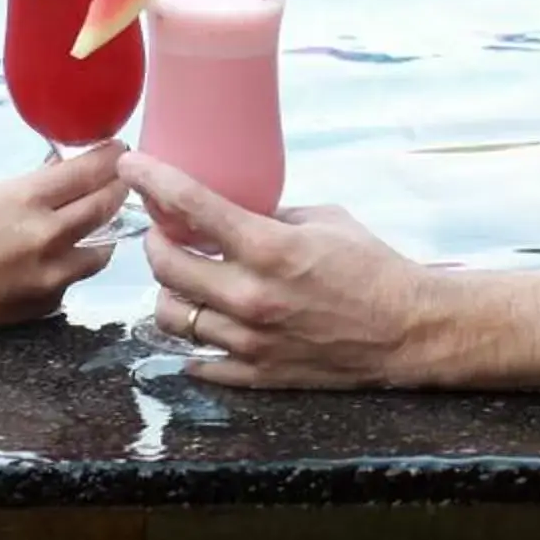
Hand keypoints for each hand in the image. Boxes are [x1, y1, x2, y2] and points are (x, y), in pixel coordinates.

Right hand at [0, 143, 128, 338]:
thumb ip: (34, 183)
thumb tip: (66, 169)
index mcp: (27, 200)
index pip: (87, 171)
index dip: (110, 157)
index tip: (120, 150)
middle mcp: (48, 236)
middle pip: (104, 205)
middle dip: (118, 187)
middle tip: (122, 178)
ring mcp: (52, 274)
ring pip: (103, 248)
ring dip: (106, 230)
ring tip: (101, 218)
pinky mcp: (49, 302)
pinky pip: (76, 276)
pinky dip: (75, 261)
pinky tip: (64, 254)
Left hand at [121, 150, 439, 388]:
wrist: (407, 331)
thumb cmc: (372, 267)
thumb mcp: (324, 220)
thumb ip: (271, 215)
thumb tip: (234, 208)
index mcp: (269, 248)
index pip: (191, 207)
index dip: (152, 181)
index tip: (131, 166)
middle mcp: (251, 296)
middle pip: (166, 267)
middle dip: (156, 242)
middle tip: (163, 231)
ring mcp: (251, 340)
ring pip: (173, 318)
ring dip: (169, 293)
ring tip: (183, 280)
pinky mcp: (258, 373)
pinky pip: (200, 363)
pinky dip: (193, 343)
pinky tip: (203, 323)